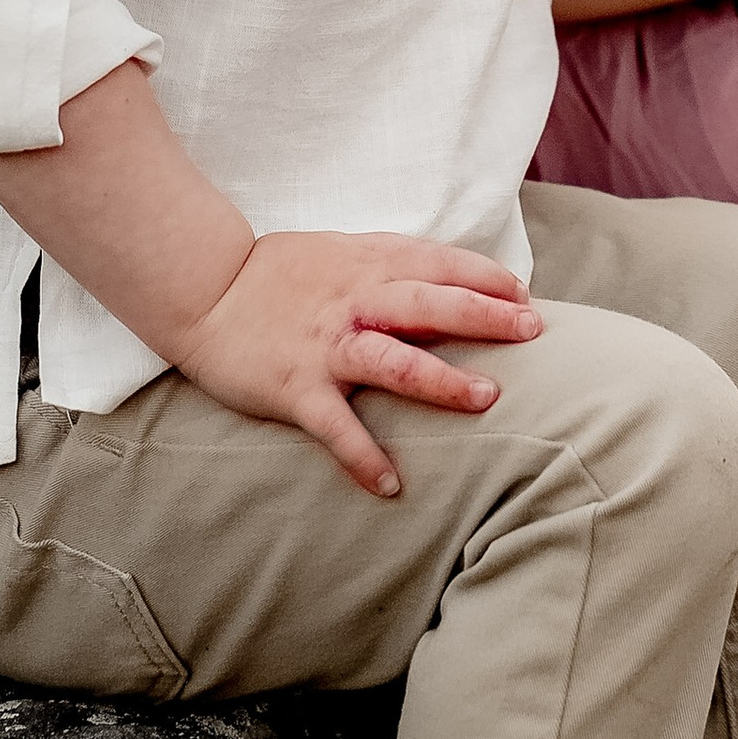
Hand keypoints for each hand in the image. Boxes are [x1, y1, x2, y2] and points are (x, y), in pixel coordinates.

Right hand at [172, 230, 542, 499]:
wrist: (204, 288)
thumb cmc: (281, 272)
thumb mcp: (343, 252)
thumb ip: (394, 264)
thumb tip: (454, 280)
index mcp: (369, 264)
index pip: (439, 264)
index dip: (486, 278)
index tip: (525, 297)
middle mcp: (354, 302)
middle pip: (430, 306)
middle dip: (485, 317)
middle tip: (533, 333)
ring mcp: (326, 346)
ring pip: (393, 362)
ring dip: (441, 381)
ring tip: (487, 400)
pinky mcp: (296, 387)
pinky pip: (336, 427)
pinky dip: (363, 458)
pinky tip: (392, 486)